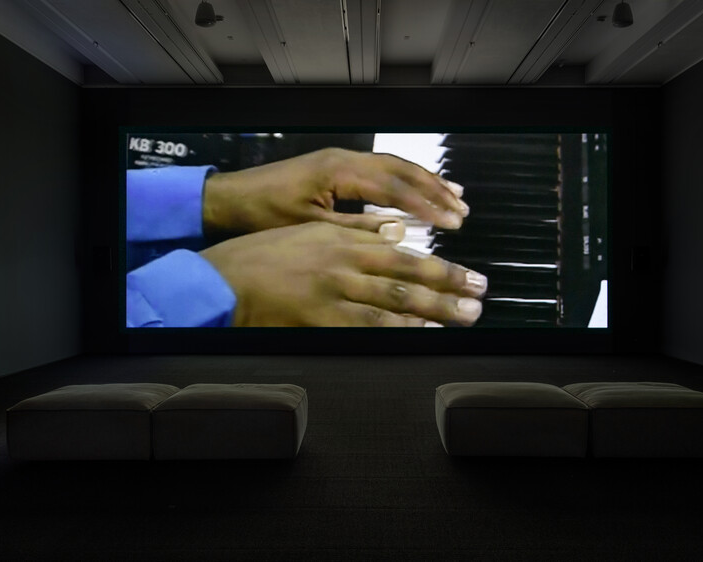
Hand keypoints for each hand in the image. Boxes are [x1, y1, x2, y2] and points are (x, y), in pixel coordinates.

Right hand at [199, 222, 487, 326]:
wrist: (224, 280)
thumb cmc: (265, 256)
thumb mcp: (312, 232)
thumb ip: (357, 232)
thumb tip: (397, 231)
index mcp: (343, 240)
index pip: (403, 252)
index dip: (440, 264)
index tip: (467, 273)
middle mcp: (344, 263)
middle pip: (408, 276)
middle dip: (449, 285)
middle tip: (479, 295)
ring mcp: (333, 292)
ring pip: (394, 302)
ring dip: (434, 310)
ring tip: (463, 317)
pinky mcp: (320, 319)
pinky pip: (367, 327)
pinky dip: (397, 330)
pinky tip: (419, 334)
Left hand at [202, 148, 467, 236]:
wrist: (231, 199)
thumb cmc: (263, 214)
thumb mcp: (310, 228)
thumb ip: (356, 229)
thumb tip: (398, 233)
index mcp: (339, 171)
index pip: (395, 188)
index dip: (426, 205)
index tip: (451, 222)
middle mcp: (344, 159)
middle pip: (401, 170)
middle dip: (435, 189)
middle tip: (463, 208)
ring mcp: (341, 159)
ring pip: (394, 166)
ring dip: (425, 181)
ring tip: (454, 195)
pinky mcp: (336, 166)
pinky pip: (380, 169)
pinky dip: (404, 180)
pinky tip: (417, 190)